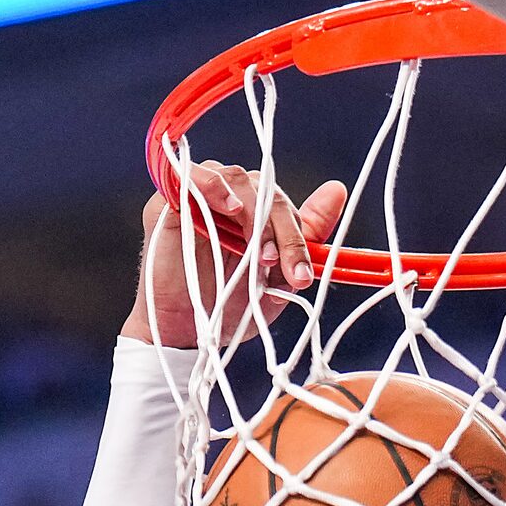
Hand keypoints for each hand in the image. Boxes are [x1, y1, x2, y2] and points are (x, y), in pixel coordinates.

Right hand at [124, 162, 347, 350]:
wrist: (187, 331)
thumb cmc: (232, 303)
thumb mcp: (279, 276)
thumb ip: (306, 236)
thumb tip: (337, 190)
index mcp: (257, 212)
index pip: (283, 206)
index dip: (296, 237)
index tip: (301, 276)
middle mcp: (229, 197)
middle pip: (264, 191)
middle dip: (280, 231)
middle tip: (279, 267)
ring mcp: (199, 194)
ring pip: (234, 179)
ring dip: (252, 213)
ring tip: (258, 250)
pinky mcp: (168, 198)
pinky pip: (189, 174)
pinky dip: (211, 185)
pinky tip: (228, 208)